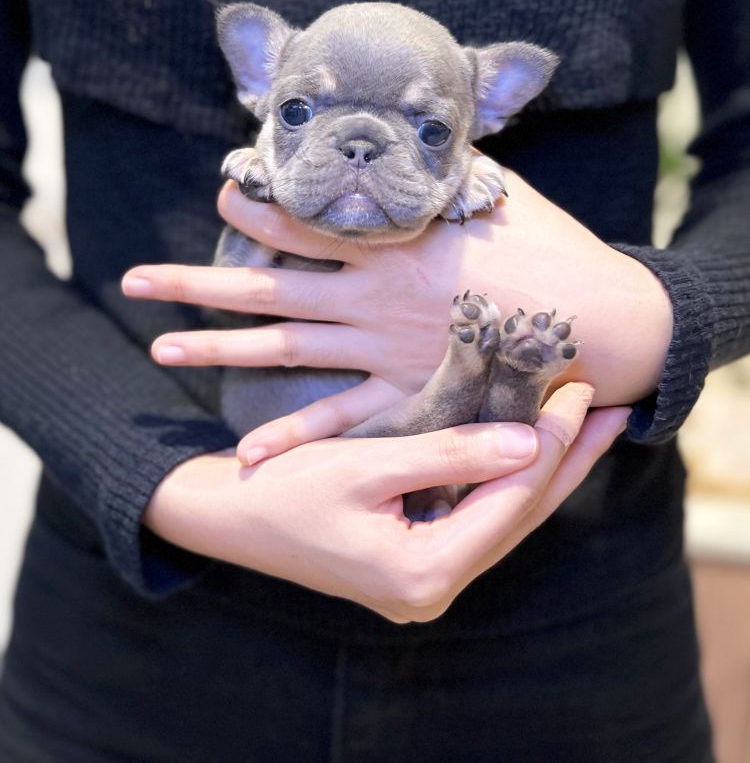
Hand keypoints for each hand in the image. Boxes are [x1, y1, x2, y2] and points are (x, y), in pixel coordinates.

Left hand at [122, 171, 670, 460]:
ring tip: (161, 349)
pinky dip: (297, 437)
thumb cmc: (553, 248)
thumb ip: (451, 166)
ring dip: (219, 351)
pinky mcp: (407, 395)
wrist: (600, 322)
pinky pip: (342, 420)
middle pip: (268, 288)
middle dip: (198, 284)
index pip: (305, 220)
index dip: (257, 204)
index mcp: (393, 241)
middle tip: (135, 281)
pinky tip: (248, 451)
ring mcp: (383, 350)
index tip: (219, 189)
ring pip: (284, 350)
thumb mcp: (500, 189)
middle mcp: (372, 297)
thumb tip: (424, 134)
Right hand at [143, 382, 628, 622]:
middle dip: (568, 460)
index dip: (551, 444)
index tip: (581, 389)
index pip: (510, 501)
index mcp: (423, 575)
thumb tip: (529, 440)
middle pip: (521, 516)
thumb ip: (449, 454)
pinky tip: (532, 448)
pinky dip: (507, 478)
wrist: (229, 519)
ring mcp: (427, 580)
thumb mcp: (365, 464)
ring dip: (546, 468)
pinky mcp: (418, 561)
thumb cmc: (284, 487)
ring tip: (590, 426)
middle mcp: (434, 589)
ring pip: (505, 518)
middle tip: (613, 409)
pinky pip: (479, 517)